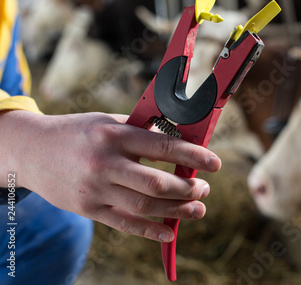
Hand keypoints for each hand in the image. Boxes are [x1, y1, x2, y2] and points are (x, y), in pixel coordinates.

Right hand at [0, 110, 220, 241]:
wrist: (32, 150)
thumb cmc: (79, 132)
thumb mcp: (109, 122)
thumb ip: (142, 132)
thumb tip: (180, 141)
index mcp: (114, 135)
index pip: (164, 147)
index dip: (194, 157)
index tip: (215, 163)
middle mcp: (105, 163)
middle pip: (157, 184)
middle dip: (188, 189)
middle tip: (204, 188)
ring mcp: (95, 189)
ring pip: (145, 208)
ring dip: (177, 211)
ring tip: (197, 209)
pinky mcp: (88, 209)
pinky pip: (124, 224)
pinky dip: (150, 231)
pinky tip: (169, 231)